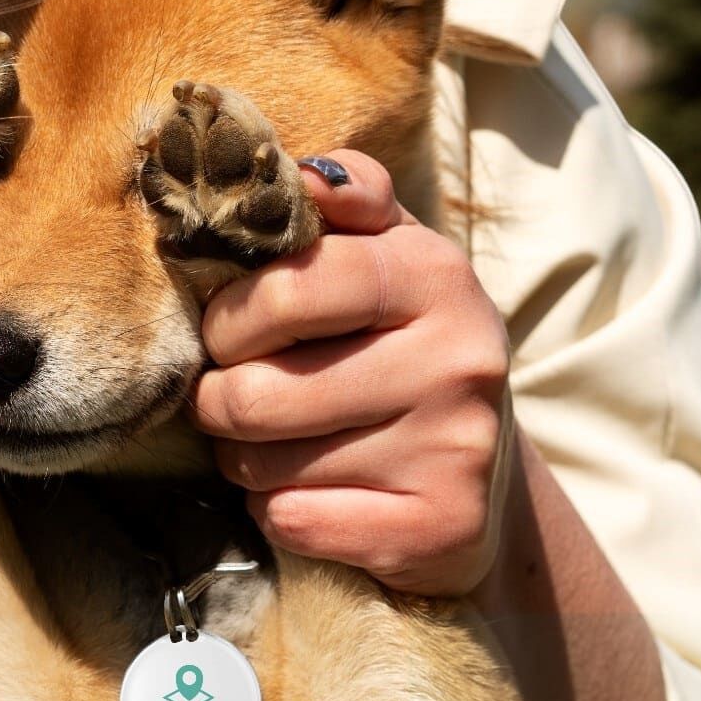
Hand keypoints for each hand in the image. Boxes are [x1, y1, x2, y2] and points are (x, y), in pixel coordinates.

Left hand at [192, 151, 513, 595]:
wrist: (481, 472)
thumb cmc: (400, 344)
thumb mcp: (388, 254)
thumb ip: (349, 200)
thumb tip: (306, 173)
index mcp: (436, 274)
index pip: (288, 287)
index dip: (229, 317)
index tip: (224, 331)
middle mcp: (459, 360)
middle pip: (261, 391)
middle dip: (219, 399)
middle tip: (228, 395)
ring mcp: (455, 449)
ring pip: (267, 463)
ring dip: (244, 458)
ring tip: (272, 441)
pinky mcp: (442, 527)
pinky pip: (295, 520)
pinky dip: (278, 511)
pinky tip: (308, 492)